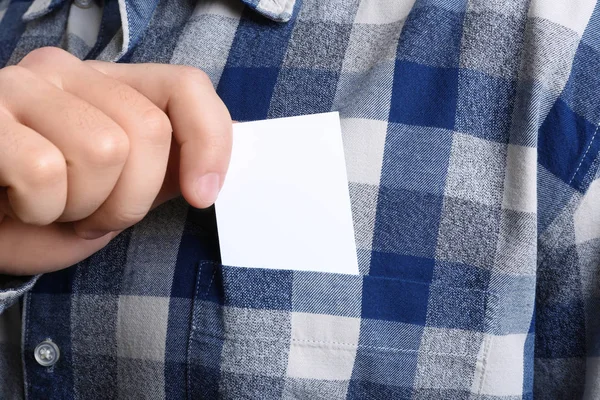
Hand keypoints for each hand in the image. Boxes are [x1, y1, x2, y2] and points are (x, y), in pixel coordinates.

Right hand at [0, 47, 231, 274]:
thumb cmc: (47, 213)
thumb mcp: (121, 194)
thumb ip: (166, 171)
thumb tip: (217, 171)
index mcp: (108, 87)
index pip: (187, 86)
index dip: (210, 141)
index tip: (203, 195)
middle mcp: (67, 72)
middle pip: (148, 130)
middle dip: (131, 199)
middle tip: (93, 213)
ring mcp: (20, 86)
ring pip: (103, 150)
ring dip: (84, 208)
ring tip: (54, 208)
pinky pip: (42, 171)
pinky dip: (39, 210)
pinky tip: (19, 205)